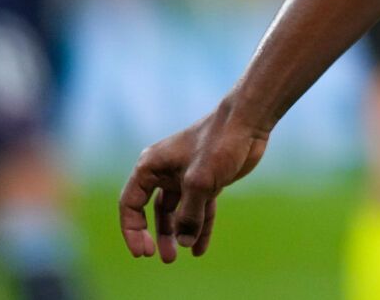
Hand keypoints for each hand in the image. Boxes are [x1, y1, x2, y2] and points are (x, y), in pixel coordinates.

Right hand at [118, 103, 269, 262]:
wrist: (249, 122)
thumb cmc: (219, 144)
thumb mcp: (200, 182)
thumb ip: (189, 214)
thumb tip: (183, 242)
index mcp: (151, 167)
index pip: (130, 204)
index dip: (132, 230)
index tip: (142, 252)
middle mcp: (164, 172)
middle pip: (153, 211)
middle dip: (157, 235)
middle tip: (164, 258)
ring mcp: (186, 177)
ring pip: (176, 212)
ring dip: (177, 234)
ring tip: (178, 257)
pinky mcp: (207, 181)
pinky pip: (198, 210)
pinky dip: (199, 227)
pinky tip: (199, 248)